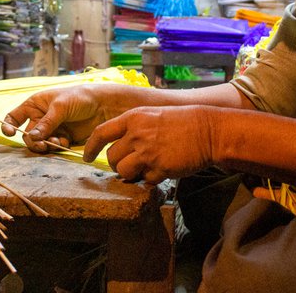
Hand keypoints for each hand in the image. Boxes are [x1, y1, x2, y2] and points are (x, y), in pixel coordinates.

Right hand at [1, 85, 107, 152]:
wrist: (103, 106)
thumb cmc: (79, 98)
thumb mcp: (60, 107)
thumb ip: (46, 123)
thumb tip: (31, 138)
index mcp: (35, 105)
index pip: (14, 117)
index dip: (8, 125)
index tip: (10, 133)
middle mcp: (40, 117)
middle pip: (27, 135)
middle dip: (33, 141)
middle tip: (43, 144)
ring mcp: (51, 128)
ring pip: (40, 143)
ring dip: (46, 145)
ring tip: (58, 142)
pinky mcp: (63, 137)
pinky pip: (53, 147)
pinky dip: (57, 146)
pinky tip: (66, 142)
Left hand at [82, 105, 216, 183]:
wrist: (208, 130)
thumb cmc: (181, 122)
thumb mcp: (152, 115)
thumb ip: (134, 128)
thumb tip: (119, 146)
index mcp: (133, 118)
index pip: (101, 133)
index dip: (91, 147)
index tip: (88, 157)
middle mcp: (137, 135)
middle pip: (111, 157)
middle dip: (117, 164)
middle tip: (130, 163)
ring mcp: (147, 152)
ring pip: (123, 171)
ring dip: (131, 174)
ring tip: (146, 168)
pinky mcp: (159, 168)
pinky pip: (144, 180)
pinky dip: (150, 179)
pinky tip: (162, 169)